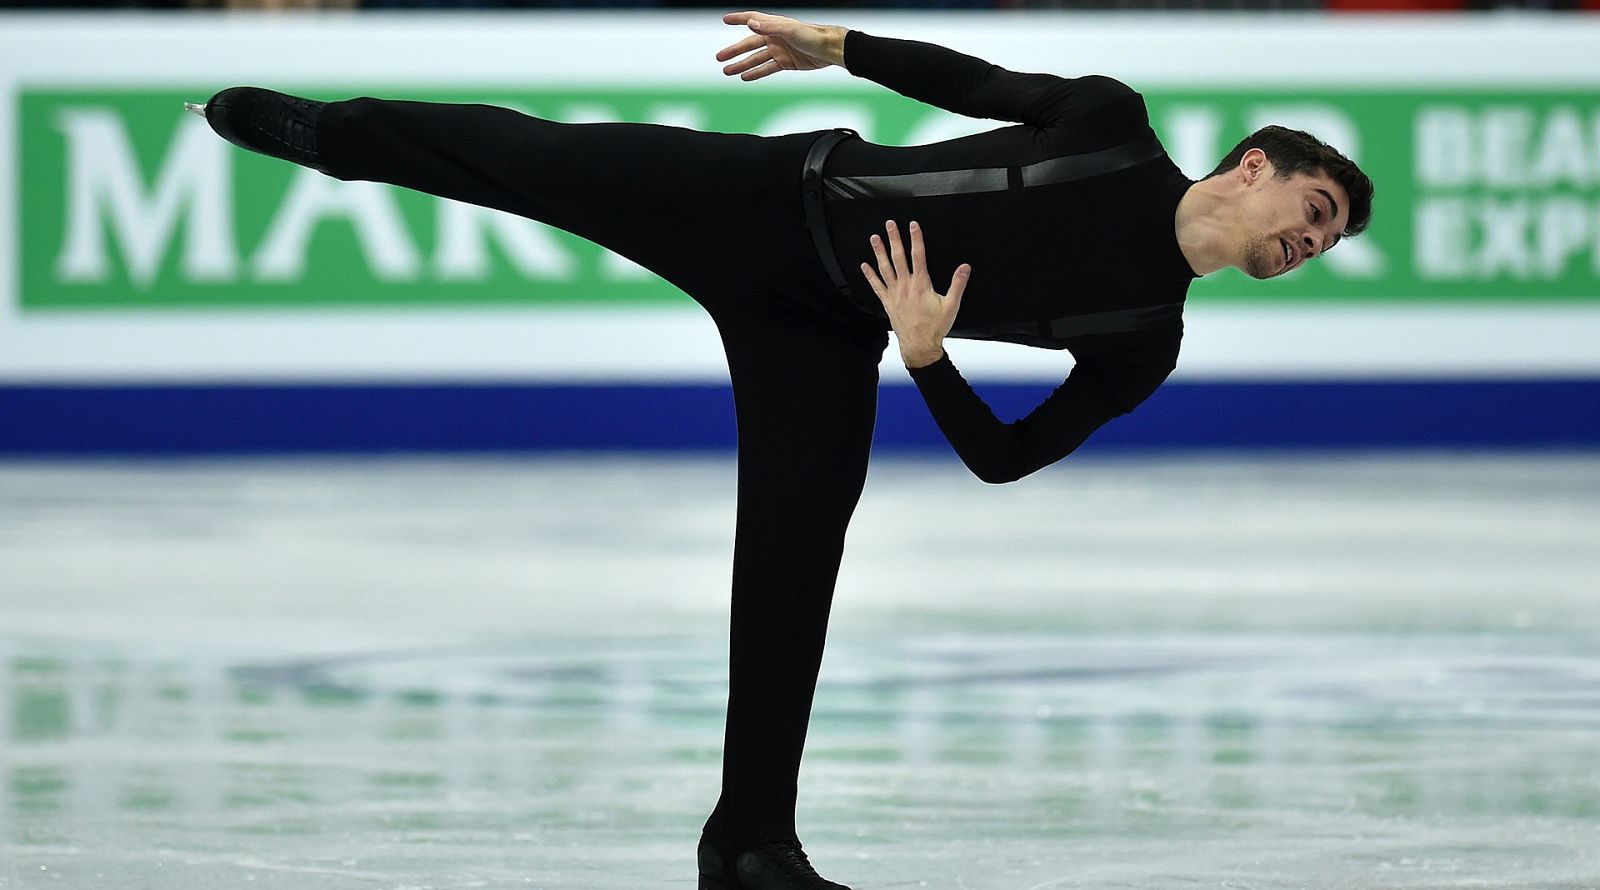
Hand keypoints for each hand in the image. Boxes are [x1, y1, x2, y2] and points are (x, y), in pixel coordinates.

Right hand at [717, 11, 844, 80]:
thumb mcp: (790, 30)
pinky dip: (756, 73)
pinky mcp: (785, 63)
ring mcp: (779, 50)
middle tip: (719, 58)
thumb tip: (751, 24)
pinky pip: (767, 68)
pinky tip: (745, 77)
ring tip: (728, 71)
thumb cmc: (813, 35)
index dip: (739, 19)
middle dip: (734, 51)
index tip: (725, 19)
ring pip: (756, 58)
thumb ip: (770, 27)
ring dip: (742, 65)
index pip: (753, 19)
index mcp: (774, 25)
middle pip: (749, 44)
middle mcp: (774, 37)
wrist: (829, 50)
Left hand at [860, 220, 970, 367]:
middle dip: (894, 239)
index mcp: (921, 285)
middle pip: (898, 257)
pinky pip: (877, 286)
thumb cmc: (935, 327)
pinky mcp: (888, 303)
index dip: (916, 239)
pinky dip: (870, 275)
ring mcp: (894, 294)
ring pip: (885, 268)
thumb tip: (965, 267)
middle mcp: (905, 286)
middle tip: (889, 224)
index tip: (913, 225)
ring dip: (879, 252)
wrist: (919, 346)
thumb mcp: (951, 306)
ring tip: (875, 238)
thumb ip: (958, 284)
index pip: (918, 256)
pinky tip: (864, 265)